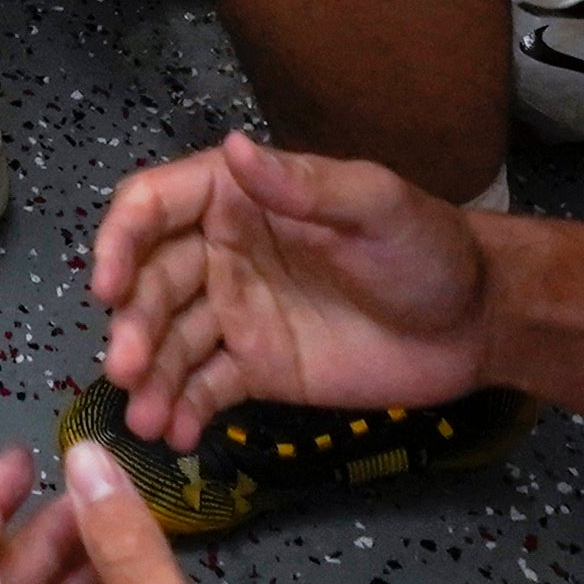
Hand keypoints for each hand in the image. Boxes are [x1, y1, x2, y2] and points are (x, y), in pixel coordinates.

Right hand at [87, 134, 493, 444]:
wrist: (476, 325)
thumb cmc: (427, 251)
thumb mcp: (376, 207)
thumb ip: (304, 185)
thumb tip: (234, 148)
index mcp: (240, 200)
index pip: (155, 208)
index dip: (120, 240)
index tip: (106, 284)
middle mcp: (223, 254)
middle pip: (152, 284)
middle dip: (132, 326)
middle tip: (128, 369)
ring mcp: (236, 314)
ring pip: (170, 342)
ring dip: (148, 378)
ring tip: (146, 419)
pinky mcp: (256, 368)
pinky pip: (204, 388)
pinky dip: (182, 411)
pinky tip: (175, 436)